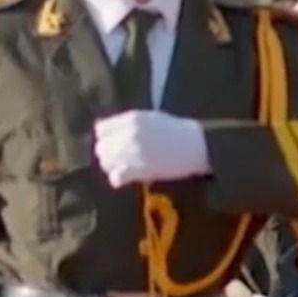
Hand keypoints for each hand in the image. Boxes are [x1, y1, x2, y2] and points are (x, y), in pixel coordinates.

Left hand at [94, 108, 212, 186]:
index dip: (106, 137)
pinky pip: (116, 176)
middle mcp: (129, 134)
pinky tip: (126, 177)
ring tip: (125, 167)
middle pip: (101, 147)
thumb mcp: (150, 118)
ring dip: (112, 166)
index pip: (101, 129)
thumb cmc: (176, 131)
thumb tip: (105, 129)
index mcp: (131, 119)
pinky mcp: (139, 169)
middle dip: (108, 153)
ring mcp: (133, 152)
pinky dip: (118, 178)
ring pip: (106, 162)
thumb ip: (128, 123)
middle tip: (120, 158)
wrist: (196, 145)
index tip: (114, 143)